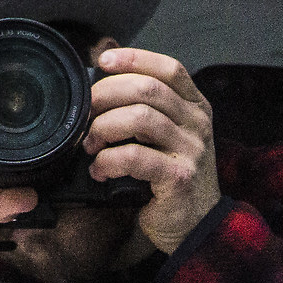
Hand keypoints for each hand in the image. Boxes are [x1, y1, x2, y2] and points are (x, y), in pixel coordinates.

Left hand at [83, 46, 220, 254]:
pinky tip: (100, 170)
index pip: (168, 69)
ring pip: (140, 118)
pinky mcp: (179, 178)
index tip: (103, 61)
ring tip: (90, 144)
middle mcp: (197, 123)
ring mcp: (191, 150)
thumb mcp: (167, 136)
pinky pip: (136, 157)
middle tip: (85, 111)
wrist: (198, 224)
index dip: (134, 59)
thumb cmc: (171, 175)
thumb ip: (146, 109)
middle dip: (107, 94)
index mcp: (194, 106)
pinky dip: (109, 161)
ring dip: (104, 128)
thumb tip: (100, 84)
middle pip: (148, 89)